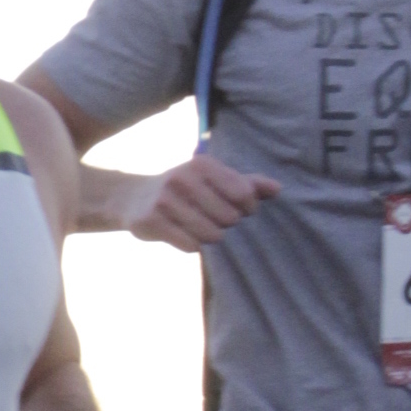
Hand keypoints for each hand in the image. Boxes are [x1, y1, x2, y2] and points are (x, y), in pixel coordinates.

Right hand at [128, 150, 278, 250]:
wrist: (133, 197)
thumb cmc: (184, 188)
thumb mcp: (212, 179)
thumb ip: (246, 182)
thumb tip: (278, 189)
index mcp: (202, 165)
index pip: (243, 194)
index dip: (247, 208)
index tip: (238, 210)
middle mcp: (183, 178)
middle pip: (229, 218)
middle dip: (226, 225)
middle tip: (213, 220)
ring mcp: (165, 200)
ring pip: (211, 235)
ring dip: (210, 237)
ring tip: (199, 228)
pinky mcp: (151, 221)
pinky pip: (190, 245)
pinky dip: (192, 245)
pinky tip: (183, 235)